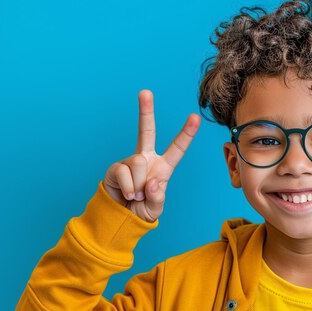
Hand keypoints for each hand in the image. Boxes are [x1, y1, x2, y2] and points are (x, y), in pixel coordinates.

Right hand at [104, 90, 200, 221]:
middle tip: (145, 91)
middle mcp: (147, 160)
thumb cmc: (142, 211)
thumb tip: (151, 182)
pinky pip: (125, 173)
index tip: (195, 117)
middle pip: (146, 131)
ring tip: (136, 195)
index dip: (186, 134)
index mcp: (163, 167)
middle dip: (145, 111)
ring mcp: (130, 162)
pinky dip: (128, 188)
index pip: (177, 148)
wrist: (120, 218)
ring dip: (139, 184)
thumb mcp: (156, 209)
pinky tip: (127, 194)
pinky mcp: (116, 168)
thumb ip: (157, 198)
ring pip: (138, 162)